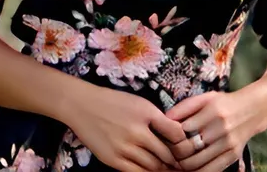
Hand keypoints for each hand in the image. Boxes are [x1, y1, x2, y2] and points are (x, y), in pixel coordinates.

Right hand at [65, 83, 186, 171]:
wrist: (81, 105)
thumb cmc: (113, 102)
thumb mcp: (139, 103)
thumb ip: (158, 119)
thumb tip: (177, 137)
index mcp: (146, 113)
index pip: (176, 133)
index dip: (183, 143)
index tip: (184, 148)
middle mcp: (137, 132)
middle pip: (166, 154)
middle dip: (175, 161)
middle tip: (181, 165)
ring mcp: (124, 148)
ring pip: (153, 167)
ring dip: (163, 169)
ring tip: (168, 169)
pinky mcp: (113, 160)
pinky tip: (150, 171)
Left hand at [165, 88, 266, 171]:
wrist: (253, 110)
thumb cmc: (224, 103)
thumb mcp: (205, 98)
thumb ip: (184, 106)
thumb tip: (164, 118)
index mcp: (212, 110)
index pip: (183, 129)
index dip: (170, 136)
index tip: (164, 137)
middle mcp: (221, 128)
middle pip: (189, 148)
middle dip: (174, 153)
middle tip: (167, 152)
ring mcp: (228, 143)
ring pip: (198, 162)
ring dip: (183, 165)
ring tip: (176, 162)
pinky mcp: (234, 155)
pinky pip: (212, 169)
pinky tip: (190, 169)